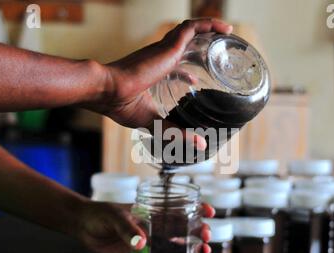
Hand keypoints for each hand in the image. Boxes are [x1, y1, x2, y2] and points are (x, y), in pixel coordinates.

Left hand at [77, 200, 214, 252]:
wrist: (83, 226)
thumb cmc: (100, 213)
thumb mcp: (115, 216)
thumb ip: (127, 229)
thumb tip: (141, 243)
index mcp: (152, 210)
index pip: (179, 207)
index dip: (196, 207)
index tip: (208, 210)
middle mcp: (154, 225)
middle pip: (183, 228)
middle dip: (199, 230)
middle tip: (206, 235)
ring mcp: (148, 241)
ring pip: (175, 245)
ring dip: (191, 247)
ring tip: (203, 250)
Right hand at [87, 19, 232, 129]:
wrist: (107, 91)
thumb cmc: (120, 106)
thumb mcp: (154, 122)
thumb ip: (177, 133)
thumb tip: (201, 145)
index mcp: (153, 72)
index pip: (172, 68)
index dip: (185, 74)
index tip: (195, 82)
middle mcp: (159, 57)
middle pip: (184, 45)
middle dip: (201, 46)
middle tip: (217, 52)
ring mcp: (164, 50)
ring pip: (191, 31)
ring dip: (209, 29)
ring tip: (226, 33)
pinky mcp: (168, 46)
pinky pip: (192, 29)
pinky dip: (208, 25)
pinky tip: (224, 29)